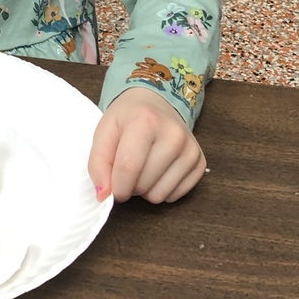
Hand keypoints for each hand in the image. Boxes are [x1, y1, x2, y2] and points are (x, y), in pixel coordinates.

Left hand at [88, 87, 205, 203]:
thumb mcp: (104, 131)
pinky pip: (174, 197)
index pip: (128, 167)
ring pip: (159, 196)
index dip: (115, 185)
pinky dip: (161, 189)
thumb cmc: (127, 118)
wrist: (156, 102)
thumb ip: (97, 163)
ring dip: (145, 189)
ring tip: (143, 166)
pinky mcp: (200, 163)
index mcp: (146, 120)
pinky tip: (159, 169)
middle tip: (128, 165)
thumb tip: (103, 196)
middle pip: (143, 185)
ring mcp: (190, 149)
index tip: (110, 186)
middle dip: (129, 185)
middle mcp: (174, 134)